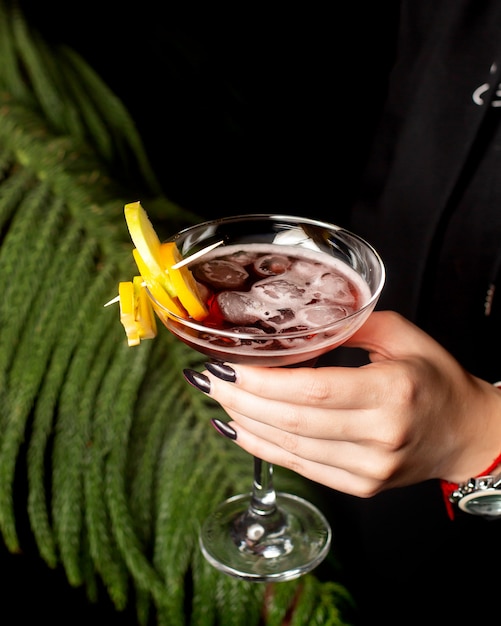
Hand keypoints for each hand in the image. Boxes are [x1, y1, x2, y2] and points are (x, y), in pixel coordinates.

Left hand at [200, 311, 500, 496]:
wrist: (464, 433)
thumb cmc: (434, 380)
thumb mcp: (402, 336)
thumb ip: (351, 323)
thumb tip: (298, 319)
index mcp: (393, 390)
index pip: (313, 390)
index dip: (263, 382)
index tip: (228, 367)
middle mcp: (381, 434)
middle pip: (293, 421)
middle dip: (242, 400)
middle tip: (209, 381)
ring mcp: (370, 467)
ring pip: (291, 449)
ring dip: (246, 424)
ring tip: (218, 400)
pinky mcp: (362, 485)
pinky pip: (302, 468)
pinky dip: (265, 448)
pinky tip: (241, 429)